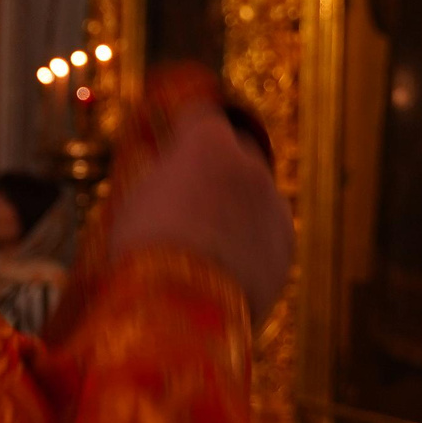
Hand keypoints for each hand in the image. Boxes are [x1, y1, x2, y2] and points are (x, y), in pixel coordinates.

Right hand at [107, 98, 293, 322]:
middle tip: (193, 186)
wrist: (180, 310)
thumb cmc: (143, 249)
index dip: (186, 123)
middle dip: (220, 162)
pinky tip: (224, 264)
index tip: (176, 132)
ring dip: (239, 203)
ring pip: (256, 193)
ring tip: (207, 236)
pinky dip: (251, 239)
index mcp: (208, 142)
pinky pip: (267, 231)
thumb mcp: (135, 198)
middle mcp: (250, 165)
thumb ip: (161, 172)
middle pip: (237, 149)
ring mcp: (274, 206)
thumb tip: (167, 168)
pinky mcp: (286, 246)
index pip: (201, 112)